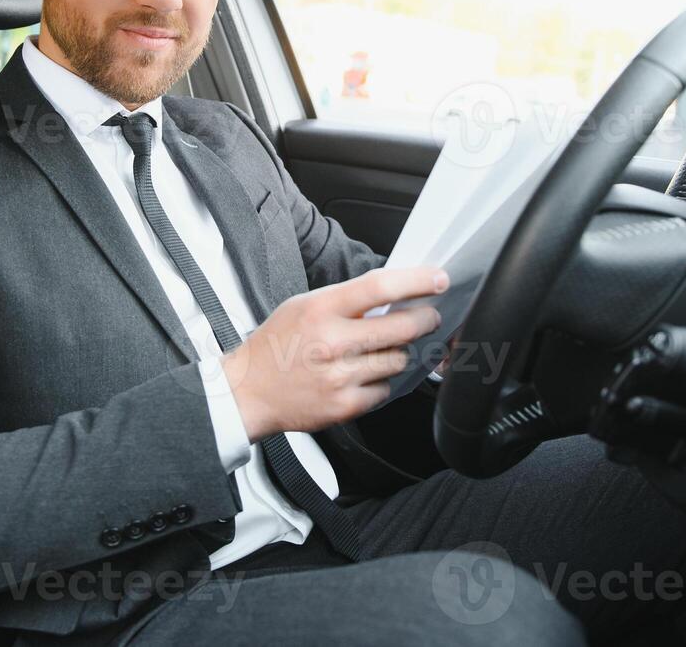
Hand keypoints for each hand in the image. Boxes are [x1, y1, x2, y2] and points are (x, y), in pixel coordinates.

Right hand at [221, 265, 447, 440]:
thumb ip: (345, 300)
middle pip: (402, 327)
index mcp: (320, 310)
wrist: (247, 392)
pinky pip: (385, 389)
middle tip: (429, 316)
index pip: (379, 287)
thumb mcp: (302, 306)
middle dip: (425, 320)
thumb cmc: (275, 345)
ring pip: (398, 360)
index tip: (438, 280)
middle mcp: (332, 343)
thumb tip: (393, 294)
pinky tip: (363, 375)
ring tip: (382, 349)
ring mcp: (340, 377)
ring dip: (399, 352)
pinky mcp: (345, 406)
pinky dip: (381, 381)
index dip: (417, 282)